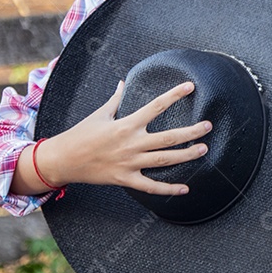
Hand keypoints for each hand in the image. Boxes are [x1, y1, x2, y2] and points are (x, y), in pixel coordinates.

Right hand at [37, 80, 211, 195]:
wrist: (63, 160)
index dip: (174, 95)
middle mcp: (131, 143)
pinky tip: (184, 188)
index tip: (190, 87)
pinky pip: (151, 186)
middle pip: (168, 137)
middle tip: (208, 126)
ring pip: (164, 160)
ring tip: (203, 149)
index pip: (156, 106)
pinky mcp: (125, 179)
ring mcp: (130, 163)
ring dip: (186, 155)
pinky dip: (168, 189)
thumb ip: (115, 99)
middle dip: (191, 132)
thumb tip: (122, 83)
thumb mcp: (100, 114)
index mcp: (126, 124)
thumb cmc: (81, 134)